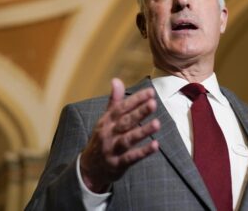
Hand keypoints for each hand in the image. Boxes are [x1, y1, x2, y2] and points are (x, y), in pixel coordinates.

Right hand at [80, 78, 159, 192]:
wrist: (89, 168)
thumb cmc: (102, 138)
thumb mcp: (106, 119)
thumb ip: (114, 101)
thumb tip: (116, 80)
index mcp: (107, 121)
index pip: (122, 107)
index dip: (136, 100)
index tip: (150, 92)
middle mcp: (108, 133)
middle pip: (125, 121)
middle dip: (139, 112)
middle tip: (153, 103)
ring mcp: (112, 149)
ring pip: (128, 139)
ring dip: (142, 131)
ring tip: (157, 123)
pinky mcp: (117, 164)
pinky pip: (131, 158)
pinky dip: (143, 152)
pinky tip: (155, 145)